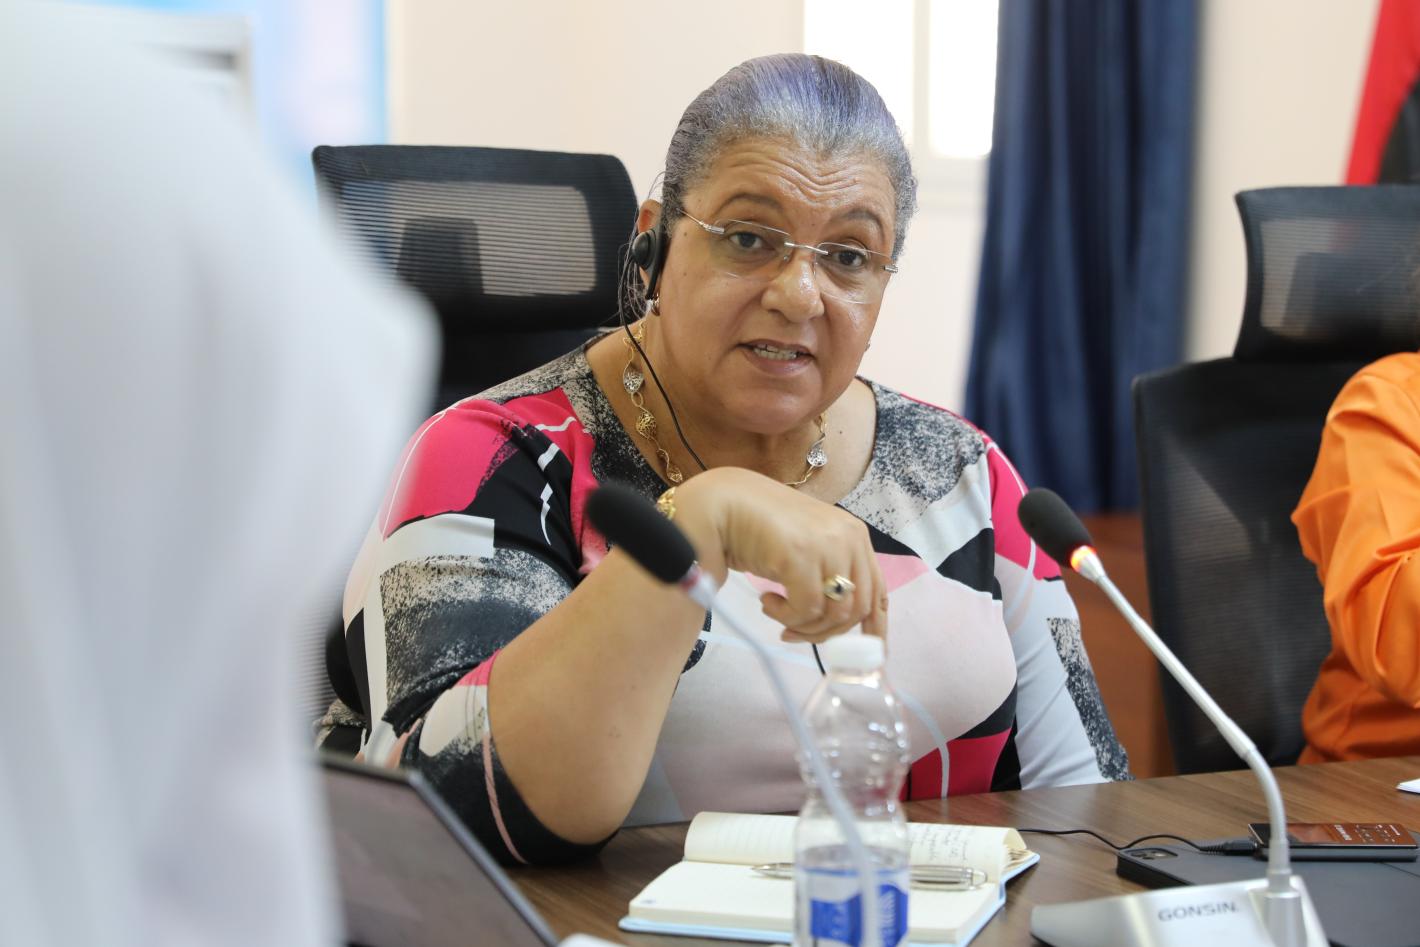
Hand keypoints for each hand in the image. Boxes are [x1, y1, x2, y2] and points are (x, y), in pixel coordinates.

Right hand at [672, 467, 886, 642]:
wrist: (723, 504)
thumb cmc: (759, 529)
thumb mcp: (807, 550)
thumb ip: (829, 575)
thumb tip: (842, 623)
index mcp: (854, 536)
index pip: (877, 590)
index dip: (875, 627)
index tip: (865, 652)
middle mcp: (849, 538)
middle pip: (858, 608)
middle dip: (826, 632)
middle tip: (794, 632)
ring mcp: (828, 544)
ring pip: (834, 613)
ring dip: (803, 626)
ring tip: (776, 612)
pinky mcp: (802, 555)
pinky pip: (807, 609)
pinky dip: (785, 616)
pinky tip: (767, 601)